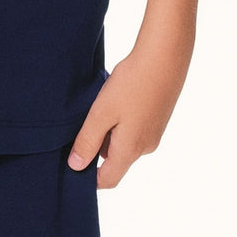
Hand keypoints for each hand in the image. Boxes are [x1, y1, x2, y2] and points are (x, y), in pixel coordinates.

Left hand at [67, 32, 192, 187]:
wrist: (165, 56)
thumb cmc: (132, 83)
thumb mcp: (101, 112)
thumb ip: (87, 141)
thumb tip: (76, 167)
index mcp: (130, 150)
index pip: (108, 179)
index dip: (89, 178)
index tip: (72, 163)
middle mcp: (145, 147)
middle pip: (114, 160)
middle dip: (95, 149)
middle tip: (81, 124)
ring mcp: (154, 133)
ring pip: (123, 143)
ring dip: (108, 132)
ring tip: (99, 106)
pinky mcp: (157, 119)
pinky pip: (133, 130)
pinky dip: (120, 121)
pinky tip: (115, 99)